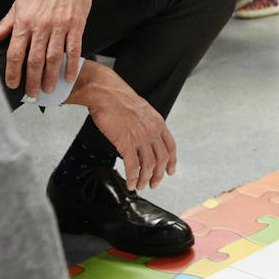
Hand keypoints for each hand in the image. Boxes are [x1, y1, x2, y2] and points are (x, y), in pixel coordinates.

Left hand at [0, 0, 94, 98]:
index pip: (15, 52)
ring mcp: (60, 26)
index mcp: (24, 20)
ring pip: (54, 58)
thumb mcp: (19, 3)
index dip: (13, 71)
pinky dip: (71, 65)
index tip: (12, 84)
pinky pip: (74, 49)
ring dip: (51, 77)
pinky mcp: (76, 25)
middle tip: (32, 94)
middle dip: (32, 80)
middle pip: (35, 59)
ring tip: (49, 90)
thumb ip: (6, 24)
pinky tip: (69, 76)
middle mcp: (41, 25)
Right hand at [65, 61, 176, 189]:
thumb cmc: (119, 98)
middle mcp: (152, 132)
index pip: (171, 147)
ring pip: (149, 165)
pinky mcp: (126, 143)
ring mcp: (140, 138)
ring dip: (145, 179)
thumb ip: (147, 123)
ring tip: (140, 186)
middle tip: (154, 184)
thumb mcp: (141, 109)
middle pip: (162, 159)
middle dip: (159, 175)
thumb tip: (145, 135)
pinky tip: (130, 183)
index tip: (170, 171)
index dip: (172, 162)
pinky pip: (132, 166)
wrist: (106, 93)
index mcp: (158, 123)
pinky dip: (132, 178)